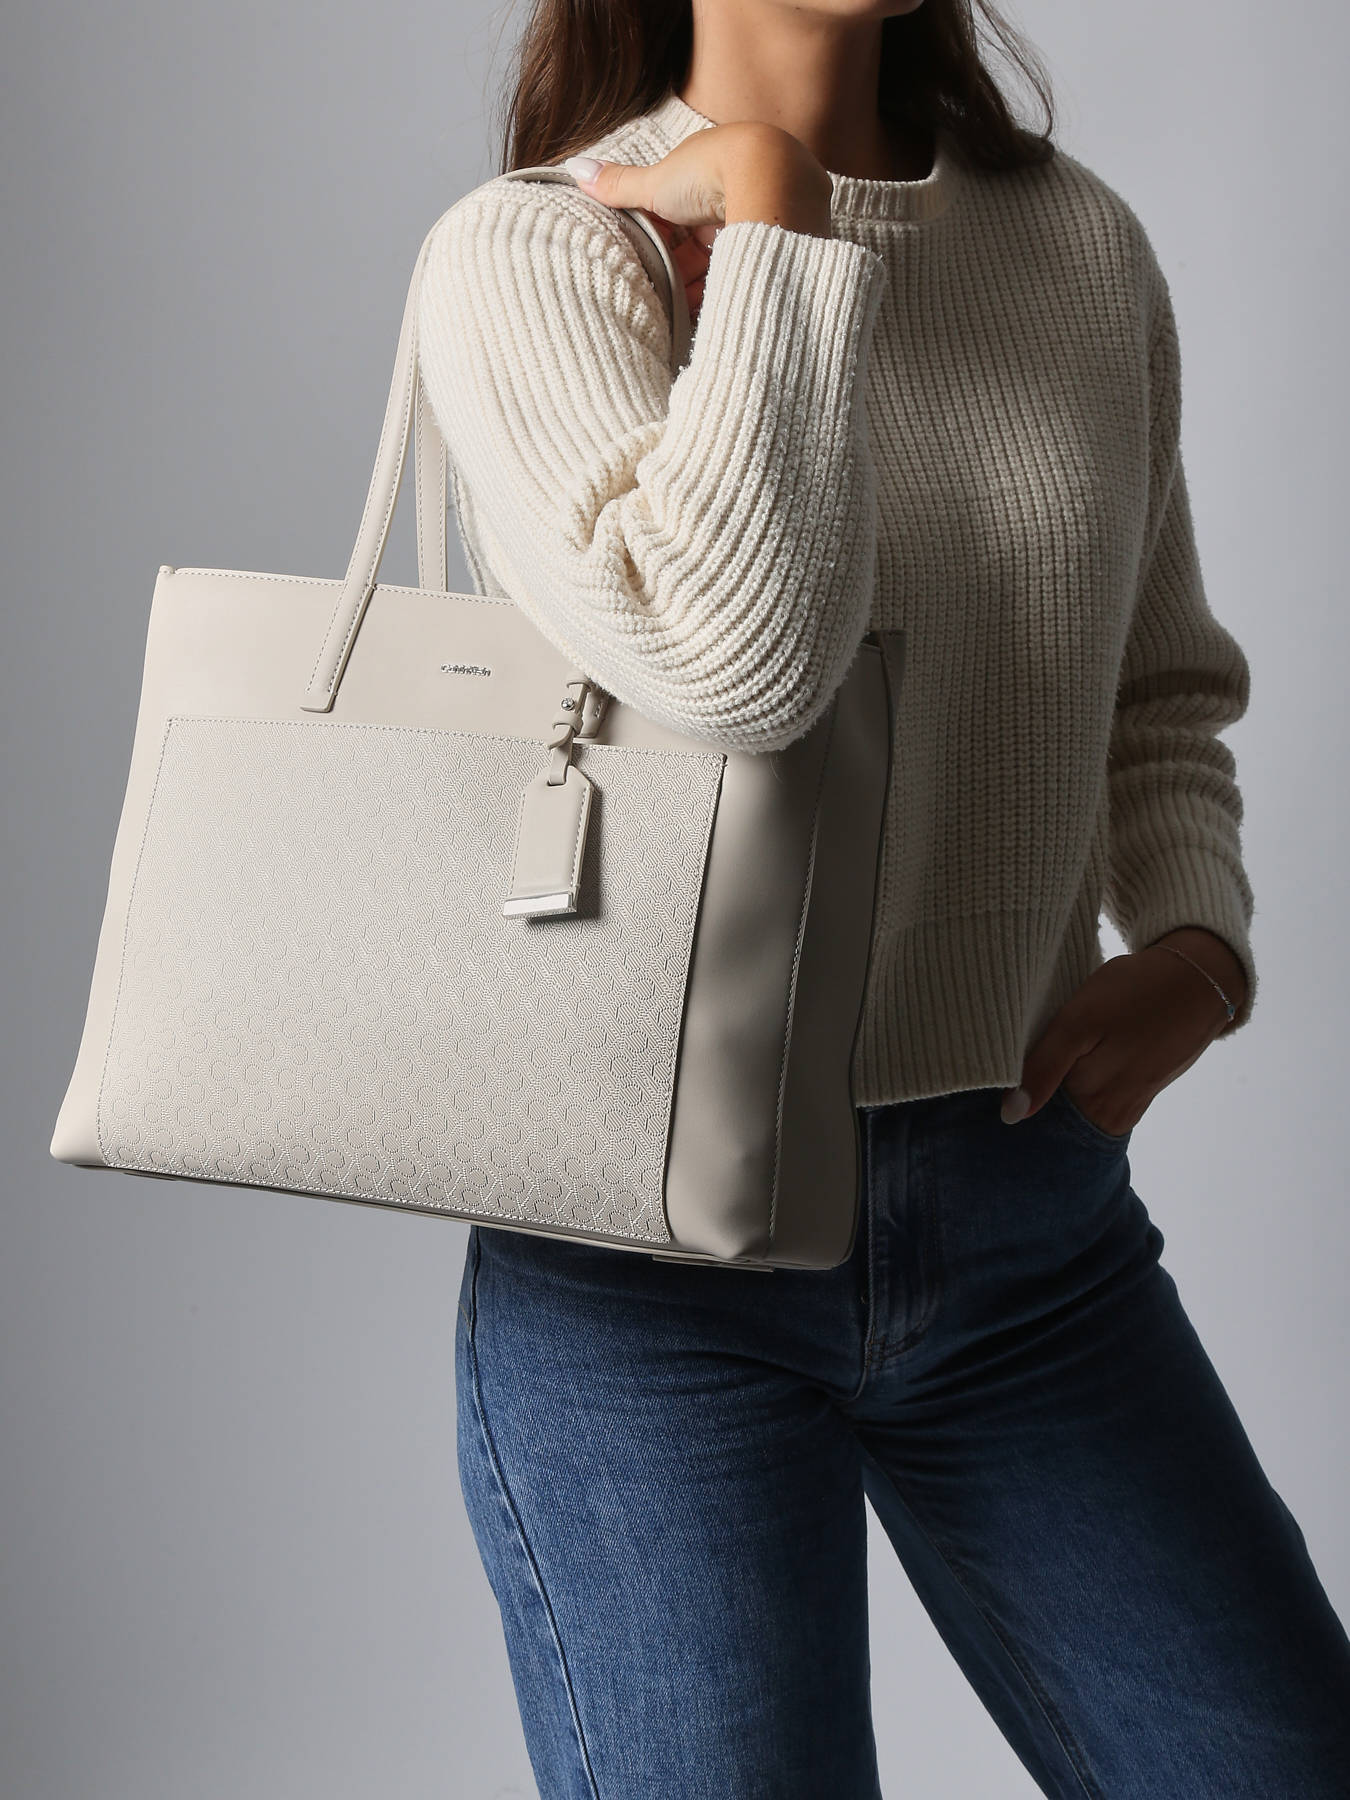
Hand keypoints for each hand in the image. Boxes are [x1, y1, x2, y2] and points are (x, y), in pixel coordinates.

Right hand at [563, 121, 834, 325]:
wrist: (771, 177)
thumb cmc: (712, 170)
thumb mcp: (657, 181)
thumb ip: (620, 185)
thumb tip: (576, 170)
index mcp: (710, 175)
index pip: (680, 221)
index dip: (663, 249)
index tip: (650, 273)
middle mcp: (739, 193)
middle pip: (704, 246)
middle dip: (684, 275)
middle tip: (668, 302)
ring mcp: (764, 215)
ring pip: (727, 262)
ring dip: (707, 288)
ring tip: (690, 315)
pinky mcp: (784, 240)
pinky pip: (751, 271)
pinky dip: (731, 290)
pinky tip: (717, 312)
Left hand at [1000, 930, 1248, 1134]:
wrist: (1198, 980)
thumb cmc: (1134, 993)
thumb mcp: (1080, 1022)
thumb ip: (1044, 1068)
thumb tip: (1011, 1116)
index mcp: (1090, 1099)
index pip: (1035, 1118)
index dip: (1011, 1102)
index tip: (987, 1091)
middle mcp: (1109, 1113)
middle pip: (1055, 1120)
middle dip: (1031, 1102)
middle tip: (1004, 1075)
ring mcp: (1127, 1106)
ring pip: (1074, 1111)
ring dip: (1055, 1095)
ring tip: (1039, 1065)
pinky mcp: (1138, 1094)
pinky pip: (1096, 1102)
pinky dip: (1077, 1089)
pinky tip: (1067, 1066)